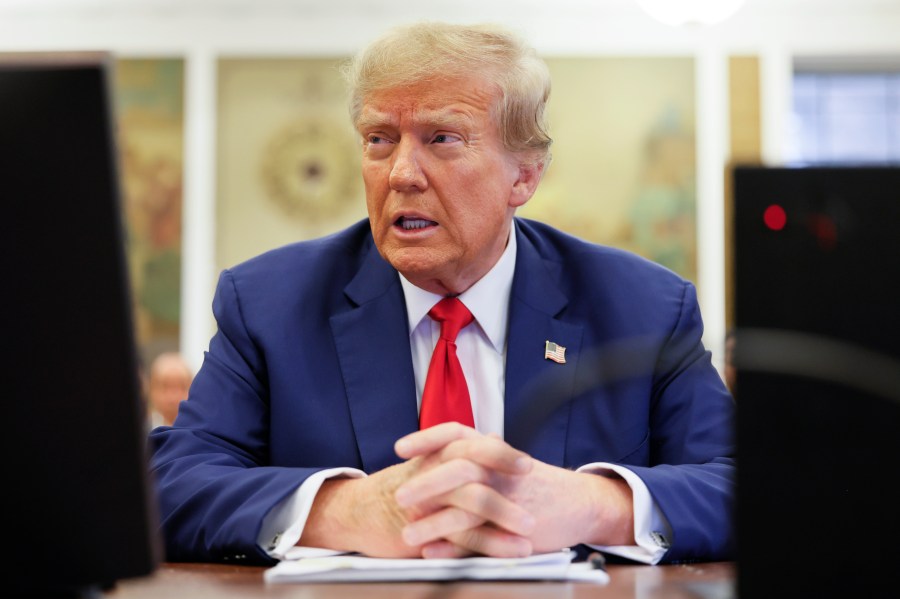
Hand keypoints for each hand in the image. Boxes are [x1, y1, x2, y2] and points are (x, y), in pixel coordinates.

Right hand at [298, 424, 534, 557]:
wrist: (358, 512)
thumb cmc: (402, 487)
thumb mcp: (431, 464)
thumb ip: (464, 453)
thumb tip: (495, 437)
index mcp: (438, 454)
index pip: (471, 442)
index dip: (500, 452)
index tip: (527, 465)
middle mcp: (432, 471)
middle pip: (473, 466)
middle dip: (506, 477)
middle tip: (534, 488)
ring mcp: (427, 500)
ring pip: (470, 500)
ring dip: (504, 515)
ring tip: (529, 531)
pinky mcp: (423, 529)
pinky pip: (462, 536)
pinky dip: (490, 544)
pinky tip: (510, 551)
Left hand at [394, 423, 635, 557]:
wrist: (580, 504)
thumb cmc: (535, 484)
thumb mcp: (505, 462)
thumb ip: (475, 458)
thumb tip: (436, 455)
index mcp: (493, 451)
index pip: (456, 434)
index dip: (427, 438)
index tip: (400, 448)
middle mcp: (499, 470)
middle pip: (459, 468)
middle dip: (426, 483)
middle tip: (400, 497)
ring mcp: (508, 500)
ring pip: (466, 508)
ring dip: (433, 523)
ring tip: (406, 535)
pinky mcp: (515, 531)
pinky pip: (480, 540)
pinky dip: (453, 547)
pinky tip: (432, 552)